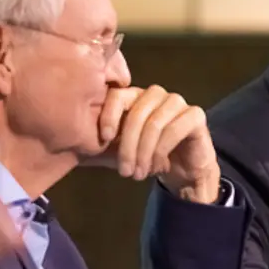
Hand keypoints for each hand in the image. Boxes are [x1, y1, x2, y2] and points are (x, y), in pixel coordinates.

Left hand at [97, 84, 219, 202]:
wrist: (185, 173)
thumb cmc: (150, 158)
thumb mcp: (122, 149)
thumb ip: (103, 140)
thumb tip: (74, 139)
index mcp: (135, 97)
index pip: (117, 95)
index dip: (109, 115)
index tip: (105, 139)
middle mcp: (156, 94)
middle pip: (136, 114)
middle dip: (128, 146)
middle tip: (125, 172)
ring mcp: (177, 102)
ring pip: (154, 124)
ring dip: (144, 153)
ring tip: (139, 174)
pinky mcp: (195, 114)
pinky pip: (174, 130)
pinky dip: (162, 152)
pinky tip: (157, 167)